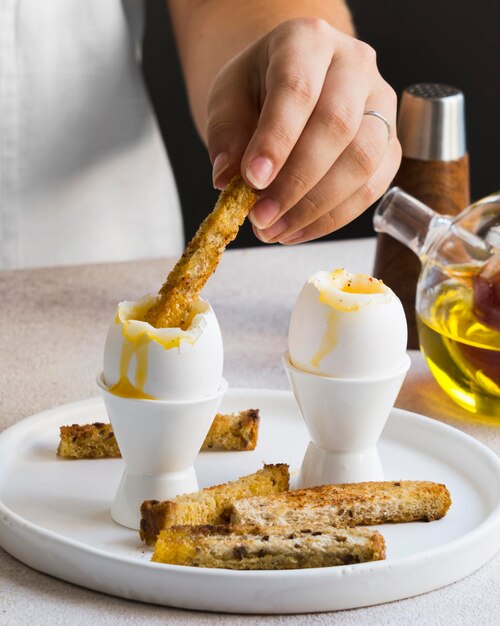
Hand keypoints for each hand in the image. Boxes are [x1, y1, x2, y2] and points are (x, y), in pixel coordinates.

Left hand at [207, 18, 400, 243]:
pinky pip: (372, 188)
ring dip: (315, 208)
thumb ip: (225, 136)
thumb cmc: (257, 90)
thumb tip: (227, 181)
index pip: (297, 89)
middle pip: (338, 126)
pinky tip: (296, 231)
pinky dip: (332, 218)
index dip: (276, 139)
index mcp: (308, 40)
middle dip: (296, 182)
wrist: (288, 87)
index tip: (252, 180)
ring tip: (273, 231)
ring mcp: (381, 105)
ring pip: (362, 162)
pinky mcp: (390, 145)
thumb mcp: (228, 100)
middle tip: (260, 218)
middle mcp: (355, 66)